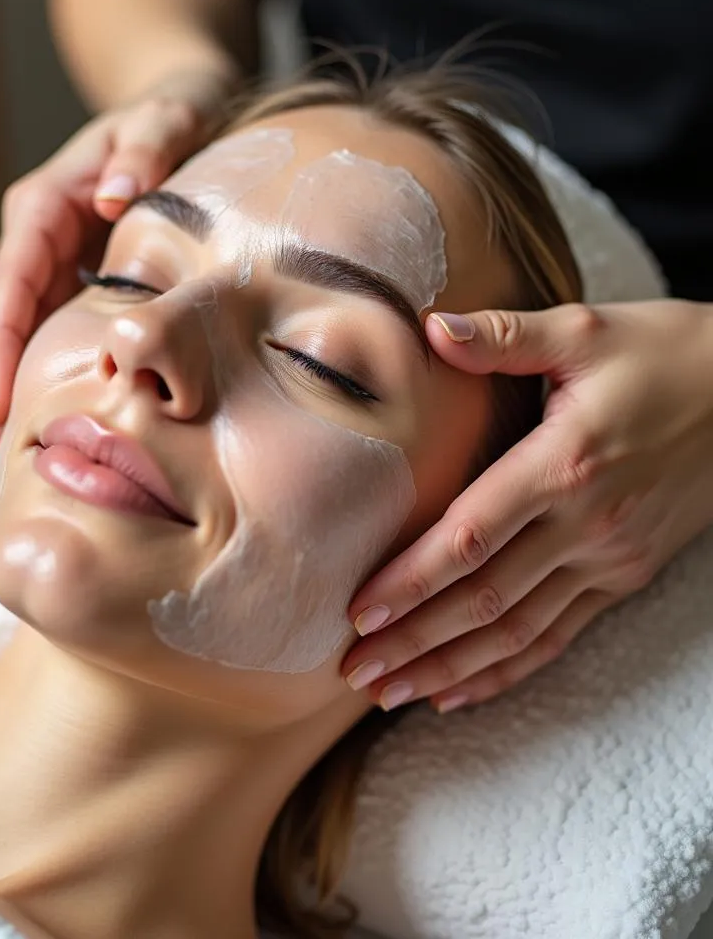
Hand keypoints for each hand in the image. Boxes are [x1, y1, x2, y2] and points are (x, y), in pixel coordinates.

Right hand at [0, 69, 232, 480]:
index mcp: (45, 205)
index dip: (0, 341)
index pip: (12, 280)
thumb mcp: (166, 119)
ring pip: (25, 341)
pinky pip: (56, 339)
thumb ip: (144, 148)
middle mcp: (39, 243)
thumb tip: (111, 197)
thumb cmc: (173, 116)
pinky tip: (49, 430)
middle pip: (7, 325)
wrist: (184, 117)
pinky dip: (48, 383)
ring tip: (1, 469)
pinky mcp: (78, 287)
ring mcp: (56, 268)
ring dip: (13, 400)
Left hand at [342, 300, 712, 713]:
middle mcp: (586, 525)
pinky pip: (558, 637)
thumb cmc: (666, 354)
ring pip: (517, 632)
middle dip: (414, 640)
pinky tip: (459, 693)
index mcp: (564, 464)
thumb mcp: (586, 330)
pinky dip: (507, 672)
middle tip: (353, 670)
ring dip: (449, 668)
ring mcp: (608, 560)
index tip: (360, 612)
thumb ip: (503, 335)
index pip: (472, 536)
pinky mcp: (623, 577)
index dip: (413, 580)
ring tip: (389, 693)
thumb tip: (430, 327)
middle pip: (485, 599)